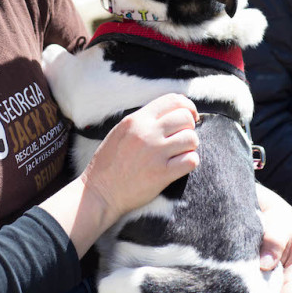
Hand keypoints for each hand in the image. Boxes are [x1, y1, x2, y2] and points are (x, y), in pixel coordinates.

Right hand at [81, 94, 198, 222]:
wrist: (100, 192)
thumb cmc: (109, 163)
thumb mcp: (120, 131)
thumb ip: (143, 120)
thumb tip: (170, 113)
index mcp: (137, 120)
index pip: (173, 100)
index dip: (188, 107)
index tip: (190, 117)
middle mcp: (147, 133)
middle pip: (185, 117)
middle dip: (189, 127)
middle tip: (182, 138)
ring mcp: (155, 153)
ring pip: (191, 138)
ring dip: (190, 146)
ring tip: (180, 153)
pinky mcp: (162, 174)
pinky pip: (191, 160)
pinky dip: (190, 162)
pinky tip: (180, 165)